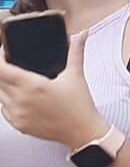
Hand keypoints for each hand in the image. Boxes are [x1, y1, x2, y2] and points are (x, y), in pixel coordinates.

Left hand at [0, 33, 109, 147]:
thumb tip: (82, 34)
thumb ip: (75, 52)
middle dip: (3, 71)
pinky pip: (3, 109)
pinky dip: (7, 101)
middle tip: (13, 66)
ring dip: (4, 86)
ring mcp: (17, 114)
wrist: (84, 132)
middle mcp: (21, 100)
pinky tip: (22, 98)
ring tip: (19, 82)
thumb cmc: (80, 105)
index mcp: (32, 85)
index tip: (4, 54)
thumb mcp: (76, 76)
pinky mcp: (18, 124)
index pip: (1, 68)